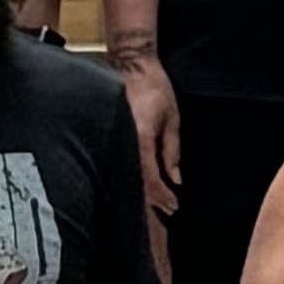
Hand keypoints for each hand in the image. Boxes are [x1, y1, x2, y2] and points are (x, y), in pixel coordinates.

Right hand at [117, 52, 180, 217]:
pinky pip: (119, 165)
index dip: (162, 197)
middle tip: (164, 218)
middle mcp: (124, 143)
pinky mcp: (107, 137)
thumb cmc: (154, 88)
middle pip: (135, 185)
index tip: (174, 207)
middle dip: (150, 204)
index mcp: (141, 139)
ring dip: (139, 196)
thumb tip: (176, 179)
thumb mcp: (172, 119)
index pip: (151, 179)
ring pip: (125, 178)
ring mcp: (113, 140)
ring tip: (151, 210)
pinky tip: (136, 190)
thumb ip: (172, 150)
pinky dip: (129, 180)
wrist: (130, 65)